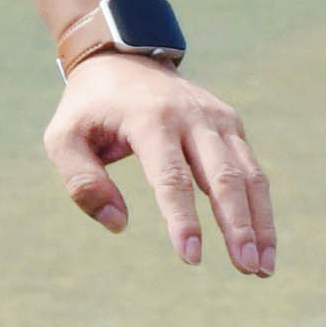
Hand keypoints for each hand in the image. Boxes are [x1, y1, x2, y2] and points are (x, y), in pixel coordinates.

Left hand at [46, 54, 275, 277]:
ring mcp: (216, 118)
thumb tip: (118, 224)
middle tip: (247, 268)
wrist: (121, 58)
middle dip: (237, 225)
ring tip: (262, 267)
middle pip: (223, 177)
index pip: (171, 177)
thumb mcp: (63, 138)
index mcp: (149, 119)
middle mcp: (191, 116)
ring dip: (260, 222)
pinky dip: (260, 207)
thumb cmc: (89, 108)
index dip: (183, 219)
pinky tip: (263, 243)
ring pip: (249, 174)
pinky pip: (251, 169)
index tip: (191, 256)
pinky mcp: (230, 123)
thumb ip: (82, 182)